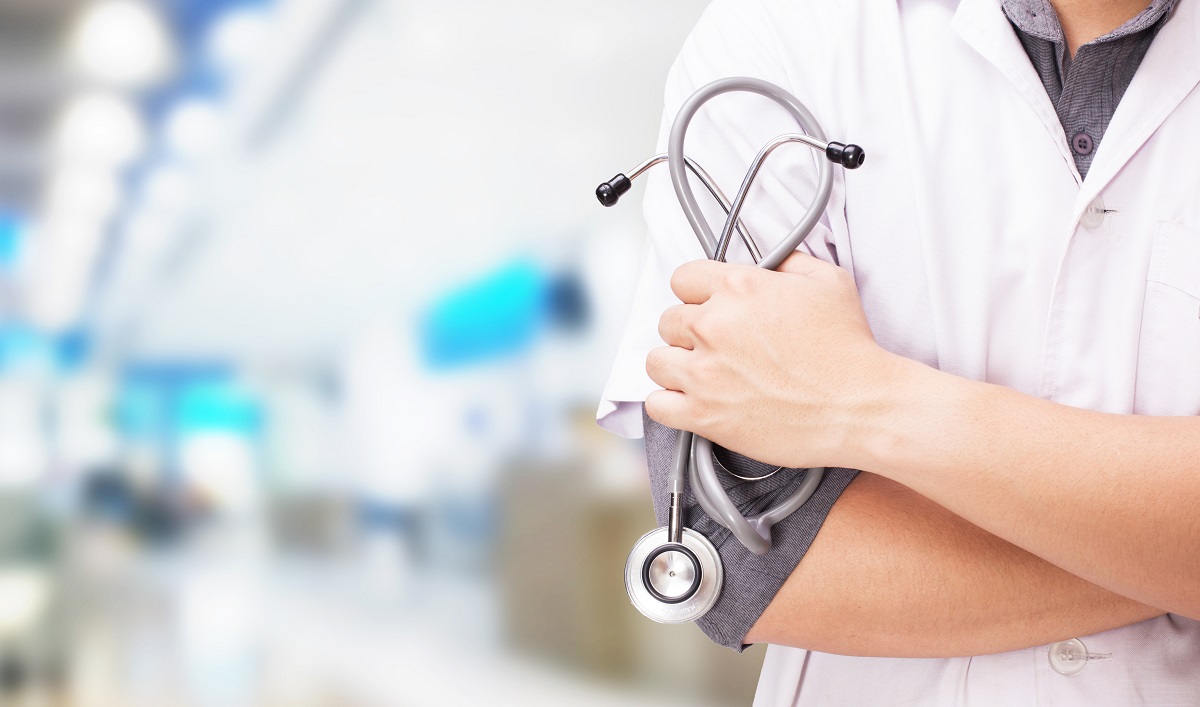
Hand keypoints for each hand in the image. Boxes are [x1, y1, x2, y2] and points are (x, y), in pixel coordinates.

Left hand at [644, 252, 902, 468]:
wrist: (861, 407)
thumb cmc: (850, 350)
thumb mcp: (829, 282)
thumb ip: (790, 263)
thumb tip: (771, 262)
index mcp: (738, 287)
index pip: (683, 278)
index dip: (697, 293)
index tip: (708, 306)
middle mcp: (714, 326)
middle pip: (668, 320)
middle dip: (689, 331)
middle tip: (716, 345)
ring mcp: (704, 372)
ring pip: (656, 361)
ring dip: (676, 366)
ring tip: (702, 374)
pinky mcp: (704, 414)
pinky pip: (656, 405)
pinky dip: (669, 404)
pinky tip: (691, 401)